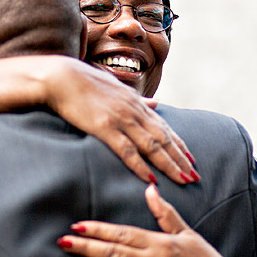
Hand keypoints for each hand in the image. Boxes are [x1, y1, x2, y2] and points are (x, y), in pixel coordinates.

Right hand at [44, 60, 197, 185]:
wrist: (60, 76)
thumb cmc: (83, 81)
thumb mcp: (116, 86)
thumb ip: (136, 98)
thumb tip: (155, 103)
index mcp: (136, 102)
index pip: (164, 127)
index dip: (180, 144)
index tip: (192, 159)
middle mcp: (134, 110)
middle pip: (164, 139)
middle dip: (181, 159)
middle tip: (195, 176)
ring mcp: (121, 119)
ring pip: (152, 146)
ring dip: (169, 164)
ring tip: (183, 179)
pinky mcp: (104, 127)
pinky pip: (127, 150)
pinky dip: (140, 165)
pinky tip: (150, 178)